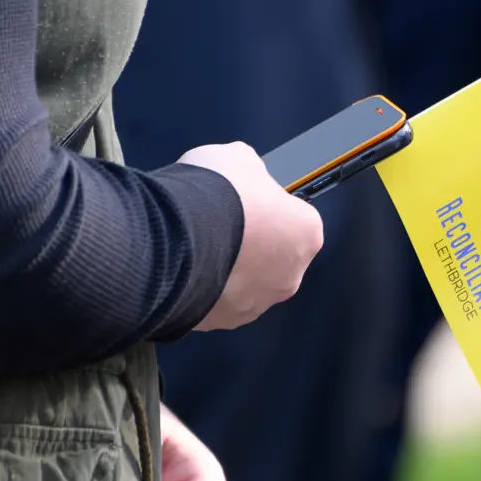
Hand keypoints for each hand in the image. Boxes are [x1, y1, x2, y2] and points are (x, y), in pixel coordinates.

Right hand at [178, 142, 323, 331]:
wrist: (174, 237)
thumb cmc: (216, 194)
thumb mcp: (238, 158)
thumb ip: (252, 173)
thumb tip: (246, 177)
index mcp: (306, 232)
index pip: (293, 217)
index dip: (266, 206)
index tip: (243, 200)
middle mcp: (291, 275)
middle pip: (273, 256)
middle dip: (250, 243)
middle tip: (219, 225)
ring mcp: (258, 304)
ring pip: (245, 283)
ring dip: (228, 269)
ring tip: (196, 247)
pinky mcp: (224, 322)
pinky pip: (217, 301)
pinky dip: (205, 288)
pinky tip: (185, 268)